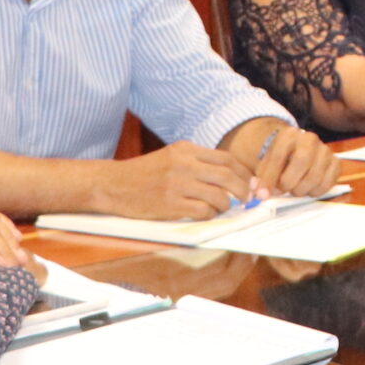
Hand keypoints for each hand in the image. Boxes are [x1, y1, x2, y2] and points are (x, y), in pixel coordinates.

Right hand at [94, 140, 257, 219]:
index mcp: (186, 149)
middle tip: (246, 199)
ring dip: (225, 205)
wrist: (113, 185)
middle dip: (243, 190)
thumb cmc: (144, 174)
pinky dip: (209, 215)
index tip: (251, 183)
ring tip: (219, 208)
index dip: (244, 173)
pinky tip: (203, 214)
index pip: (226, 159)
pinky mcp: (171, 204)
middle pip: (228, 176)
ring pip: (219, 196)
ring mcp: (177, 184)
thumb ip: (198, 162)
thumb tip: (230, 177)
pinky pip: (203, 211)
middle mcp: (184, 164)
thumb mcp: (171, 157)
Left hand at [230, 119, 336, 196]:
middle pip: (302, 161)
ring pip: (315, 176)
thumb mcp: (263, 164)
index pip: (278, 156)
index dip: (269, 178)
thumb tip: (259, 192)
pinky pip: (328, 183)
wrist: (295, 152)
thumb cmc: (278, 160)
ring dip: (301, 189)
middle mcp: (309, 139)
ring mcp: (325, 151)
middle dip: (289, 181)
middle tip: (282, 190)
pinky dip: (315, 191)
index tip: (262, 194)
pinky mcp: (335, 163)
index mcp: (288, 135)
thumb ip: (259, 178)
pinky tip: (307, 189)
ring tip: (293, 189)